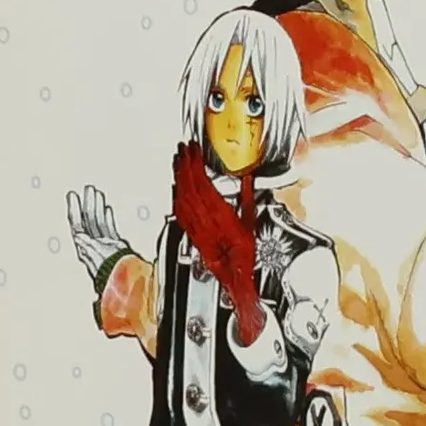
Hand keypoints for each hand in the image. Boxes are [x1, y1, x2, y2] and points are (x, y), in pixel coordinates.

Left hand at [67, 185, 134, 280]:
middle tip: (88, 190)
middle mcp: (92, 244)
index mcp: (85, 246)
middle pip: (88, 220)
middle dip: (87, 204)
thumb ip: (87, 245)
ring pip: (98, 221)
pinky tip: (106, 210)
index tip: (72, 196)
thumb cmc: (108, 272)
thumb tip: (78, 235)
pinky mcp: (114, 245)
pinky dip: (107, 218)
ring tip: (96, 194)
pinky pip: (108, 228)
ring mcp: (103, 244)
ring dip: (97, 207)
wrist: (122, 280)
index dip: (74, 209)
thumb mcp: (95, 257)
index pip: (77, 224)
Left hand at [172, 143, 266, 338]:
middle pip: (188, 186)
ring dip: (178, 176)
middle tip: (183, 149)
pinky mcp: (190, 232)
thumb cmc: (243, 256)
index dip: (195, 164)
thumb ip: (247, 198)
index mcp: (219, 214)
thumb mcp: (251, 223)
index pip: (202, 182)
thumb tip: (248, 180)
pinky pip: (179, 209)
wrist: (233, 276)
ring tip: (177, 161)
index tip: (194, 150)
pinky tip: (175, 187)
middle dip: (184, 165)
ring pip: (181, 195)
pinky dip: (176, 194)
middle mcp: (204, 219)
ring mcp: (195, 225)